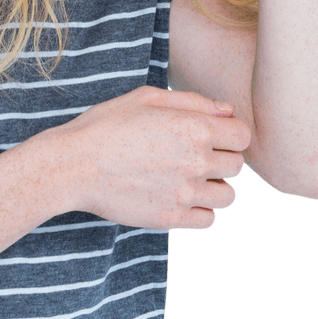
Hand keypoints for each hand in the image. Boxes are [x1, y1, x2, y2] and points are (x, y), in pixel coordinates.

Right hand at [50, 85, 251, 230]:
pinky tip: (180, 197)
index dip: (230, 134)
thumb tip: (227, 112)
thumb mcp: (147, 97)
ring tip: (188, 178)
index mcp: (194, 128)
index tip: (213, 135)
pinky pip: (208, 220)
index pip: (242, 135)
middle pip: (237, 166)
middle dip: (221, 158)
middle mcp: (196, 161)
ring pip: (228, 196)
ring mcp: (185, 193)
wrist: (75, 164)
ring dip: (214, 186)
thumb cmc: (107, 124)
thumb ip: (193, 101)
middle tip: (194, 155)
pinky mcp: (171, 219)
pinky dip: (200, 210)